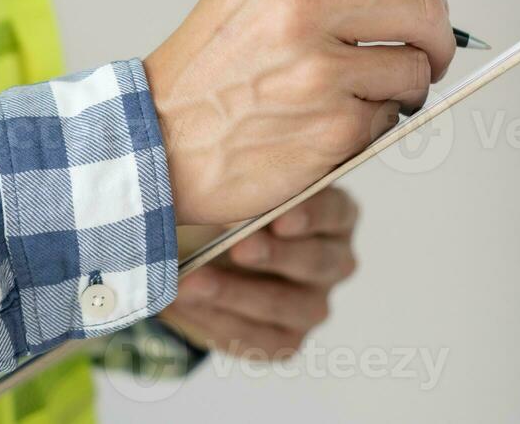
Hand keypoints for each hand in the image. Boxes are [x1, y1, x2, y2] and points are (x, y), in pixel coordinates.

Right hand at [145, 0, 455, 224]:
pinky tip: (328, 122)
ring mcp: (319, 70)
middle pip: (423, 5)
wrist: (154, 142)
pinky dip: (372, 124)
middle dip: (437, 37)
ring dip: (403, 87)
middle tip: (427, 55)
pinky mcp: (332, 128)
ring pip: (414, 67)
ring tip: (360, 93)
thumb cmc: (208, 70)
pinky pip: (390, 118)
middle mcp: (301, 5)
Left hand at [160, 188, 359, 357]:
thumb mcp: (244, 188)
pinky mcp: (288, 339)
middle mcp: (335, 260)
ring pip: (287, 306)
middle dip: (275, 256)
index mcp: (336, 214)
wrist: (211, 255)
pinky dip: (217, 321)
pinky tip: (183, 304)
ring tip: (192, 282)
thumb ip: (245, 184)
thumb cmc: (236, 208)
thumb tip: (221, 180)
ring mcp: (314, 304)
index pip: (334, 211)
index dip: (311, 215)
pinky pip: (259, 339)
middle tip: (239, 248)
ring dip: (236, 294)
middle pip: (316, 261)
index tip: (280, 218)